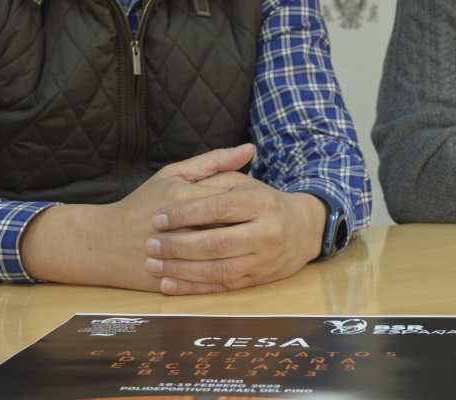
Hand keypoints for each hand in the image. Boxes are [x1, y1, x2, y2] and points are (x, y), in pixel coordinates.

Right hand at [18, 143, 255, 290]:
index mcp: (182, 197)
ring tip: (253, 244)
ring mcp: (176, 255)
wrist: (104, 243)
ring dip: (242, 250)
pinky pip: (209, 278)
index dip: (251, 199)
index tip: (263, 199)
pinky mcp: (174, 277)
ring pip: (223, 254)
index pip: (230, 197)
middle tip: (263, 224)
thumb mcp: (173, 174)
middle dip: (250, 227)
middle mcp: (181, 226)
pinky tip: (237, 265)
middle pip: (231, 227)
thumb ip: (213, 161)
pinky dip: (226, 273)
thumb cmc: (141, 203)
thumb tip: (250, 149)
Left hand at [144, 177, 327, 295]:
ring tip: (154, 265)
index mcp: (261, 203)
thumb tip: (203, 167)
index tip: (158, 217)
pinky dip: (192, 288)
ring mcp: (263, 261)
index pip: (218, 208)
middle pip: (216, 243)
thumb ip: (222, 169)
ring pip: (217, 270)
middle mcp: (266, 233)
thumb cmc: (265, 203)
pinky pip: (221, 287)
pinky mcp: (257, 281)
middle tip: (151, 244)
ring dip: (181, 270)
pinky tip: (169, 284)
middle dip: (179, 246)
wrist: (304, 231)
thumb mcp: (246, 182)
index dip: (185, 214)